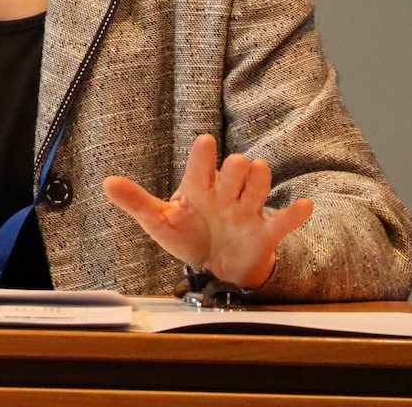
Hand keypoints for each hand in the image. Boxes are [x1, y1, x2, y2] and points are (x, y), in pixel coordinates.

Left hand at [103, 133, 314, 288]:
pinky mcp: (264, 234)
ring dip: (258, 182)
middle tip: (229, 174)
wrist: (214, 268)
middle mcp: (225, 195)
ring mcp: (246, 213)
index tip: (203, 143)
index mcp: (198, 188)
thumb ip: (136, 202)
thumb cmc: (187, 236)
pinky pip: (283, 222)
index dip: (203, 155)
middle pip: (235, 170)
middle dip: (233, 170)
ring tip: (257, 174)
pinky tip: (305, 206)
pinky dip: (294, 215)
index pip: (201, 165)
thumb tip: (106, 183)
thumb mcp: (158, 221)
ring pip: (258, 186)